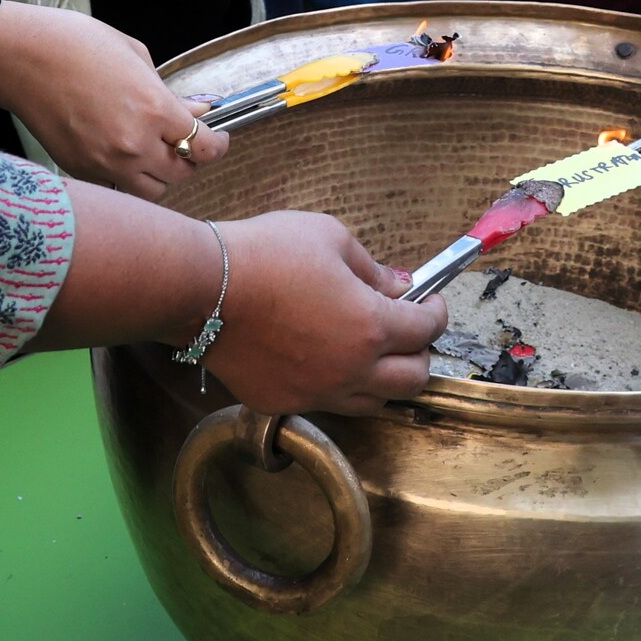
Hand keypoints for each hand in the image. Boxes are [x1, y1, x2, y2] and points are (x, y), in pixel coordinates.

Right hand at [0, 2, 226, 196]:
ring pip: (150, 191)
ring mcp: (104, 163)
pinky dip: (125, 176)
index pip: (203, 147)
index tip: (217, 137)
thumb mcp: (137, 57)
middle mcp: (133, 145)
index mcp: (153, 110)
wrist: (22, 57)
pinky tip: (119, 152)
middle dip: (189, 159)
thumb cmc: (78, 44)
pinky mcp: (80, 170)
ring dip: (159, 175)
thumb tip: (194, 112)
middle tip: (185, 142)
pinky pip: (115, 187)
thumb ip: (169, 93)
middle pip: (181, 174)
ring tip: (153, 152)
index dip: (217, 144)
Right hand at [202, 211, 448, 414]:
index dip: (436, 312)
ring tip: (370, 349)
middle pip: (412, 380)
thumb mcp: (331, 238)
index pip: (426, 330)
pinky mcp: (284, 402)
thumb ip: (372, 267)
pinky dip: (336, 384)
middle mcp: (351, 370)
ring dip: (383, 377)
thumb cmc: (267, 254)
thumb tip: (397, 285)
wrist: (204, 288)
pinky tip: (321, 357)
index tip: (431, 301)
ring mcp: (317, 393)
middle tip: (408, 329)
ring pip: (372, 402)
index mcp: (372, 327)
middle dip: (419, 353)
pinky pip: (325, 402)